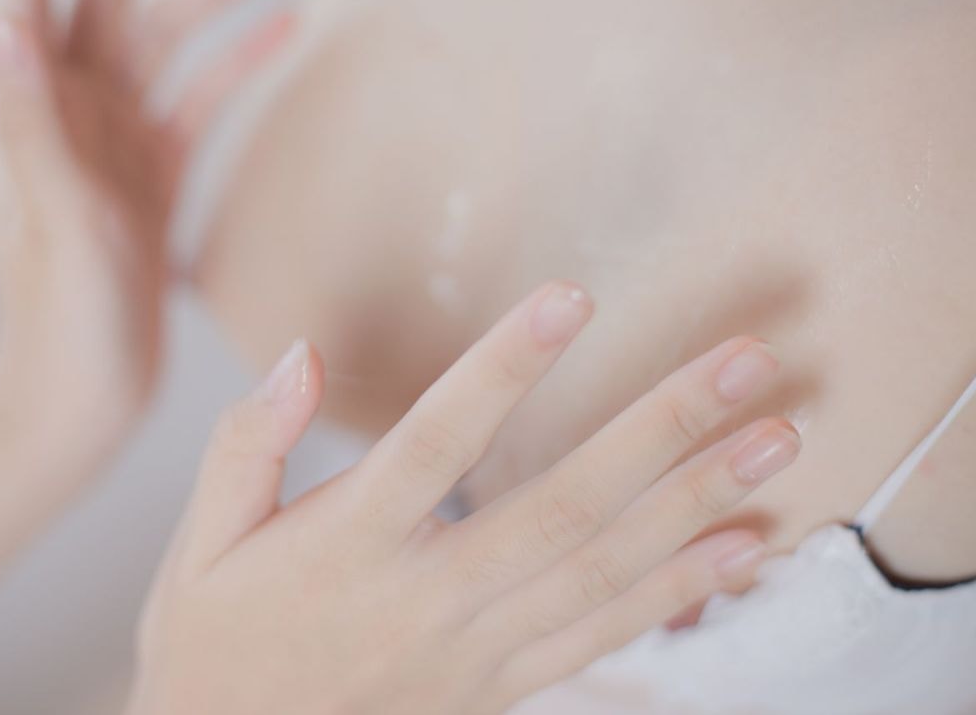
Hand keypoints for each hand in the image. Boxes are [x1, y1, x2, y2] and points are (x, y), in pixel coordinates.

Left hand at [0, 0, 290, 429]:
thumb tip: (2, 19)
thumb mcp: (52, 226)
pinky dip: (237, 65)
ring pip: (170, 42)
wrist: (77, 408)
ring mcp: (116, 143)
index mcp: (35, 113)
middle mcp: (72, 114)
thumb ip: (29, 124)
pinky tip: (280, 38)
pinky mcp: (153, 179)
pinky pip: (199, 101)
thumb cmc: (58, 330)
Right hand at [128, 282, 797, 714]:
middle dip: (660, 429)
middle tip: (745, 363)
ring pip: (602, 570)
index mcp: (347, 545)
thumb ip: (244, 446)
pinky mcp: (501, 688)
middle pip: (560, 504)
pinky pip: (603, 637)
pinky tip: (745, 545)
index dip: (505, 368)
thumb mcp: (199, 548)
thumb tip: (298, 354)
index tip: (572, 299)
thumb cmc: (213, 648)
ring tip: (777, 440)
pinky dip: (680, 592)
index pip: (436, 442)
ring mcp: (475, 651)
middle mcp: (426, 596)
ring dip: (698, 502)